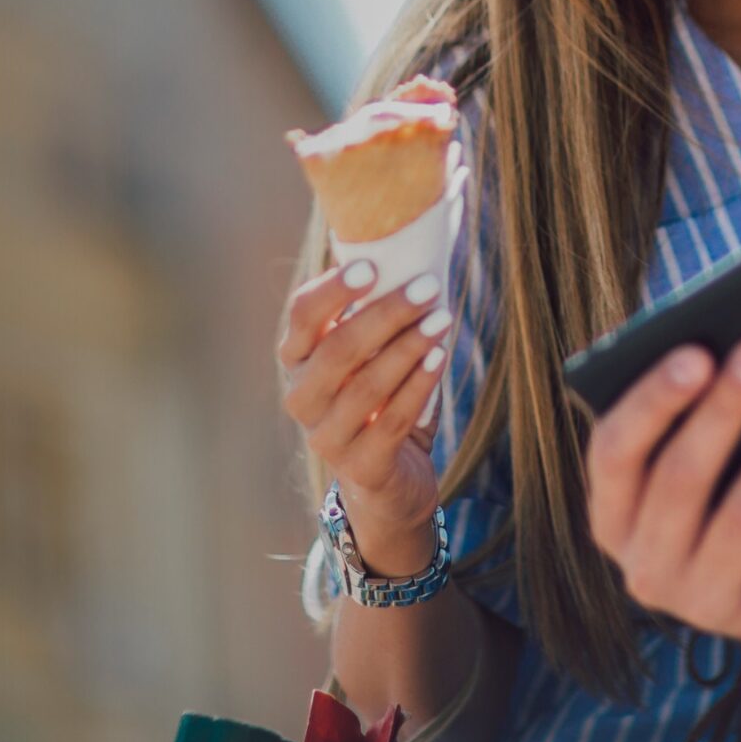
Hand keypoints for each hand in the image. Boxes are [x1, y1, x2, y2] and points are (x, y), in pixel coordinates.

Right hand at [277, 263, 453, 569]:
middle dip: (386, 314)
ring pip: (366, 386)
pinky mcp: (359, 467)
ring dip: (408, 347)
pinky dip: (418, 385)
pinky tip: (439, 356)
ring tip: (442, 318)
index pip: (302, 316)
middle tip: (427, 286)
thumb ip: (379, 319)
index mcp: (297, 361)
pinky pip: (391, 420)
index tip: (373, 266)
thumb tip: (415, 260)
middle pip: (337, 349)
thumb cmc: (383, 400)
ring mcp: (326, 437)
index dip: (333, 290)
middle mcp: (302, 398)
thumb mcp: (373, 357)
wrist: (390, 481)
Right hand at [584, 339, 740, 648]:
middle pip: (681, 478)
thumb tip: (717, 339)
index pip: (615, 453)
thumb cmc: (736, 490)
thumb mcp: (704, 460)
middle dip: (725, 409)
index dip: (653, 401)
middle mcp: (646, 567)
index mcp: (612, 516)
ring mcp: (704, 601)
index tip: (697, 352)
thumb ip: (691, 409)